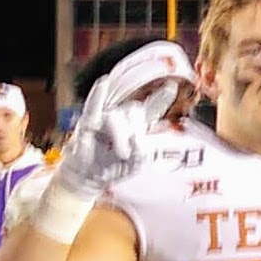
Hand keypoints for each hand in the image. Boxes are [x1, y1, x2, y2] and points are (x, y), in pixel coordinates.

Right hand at [57, 41, 196, 199]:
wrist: (90, 178)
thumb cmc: (112, 167)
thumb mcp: (134, 164)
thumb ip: (140, 151)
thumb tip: (135, 138)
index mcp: (135, 124)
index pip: (151, 107)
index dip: (160, 98)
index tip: (172, 87)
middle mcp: (120, 116)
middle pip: (134, 110)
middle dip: (135, 129)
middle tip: (128, 154)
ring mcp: (104, 117)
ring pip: (116, 115)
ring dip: (120, 136)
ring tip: (122, 154)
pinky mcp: (88, 122)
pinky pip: (93, 106)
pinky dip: (98, 95)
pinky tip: (103, 83)